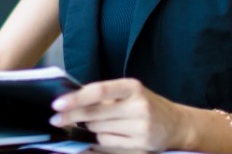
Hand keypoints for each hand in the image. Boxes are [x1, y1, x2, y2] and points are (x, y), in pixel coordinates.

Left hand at [49, 78, 184, 150]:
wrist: (176, 124)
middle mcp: (138, 105)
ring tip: (99, 123)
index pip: (99, 91)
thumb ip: (105, 96)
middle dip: (72, 117)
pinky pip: (108, 143)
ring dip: (91, 128)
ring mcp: (141, 126)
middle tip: (56, 119)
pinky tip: (109, 134)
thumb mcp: (129, 93)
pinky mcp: (141, 144)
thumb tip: (71, 101)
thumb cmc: (145, 105)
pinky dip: (102, 140)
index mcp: (132, 87)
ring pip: (99, 130)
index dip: (76, 98)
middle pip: (95, 113)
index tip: (57, 104)